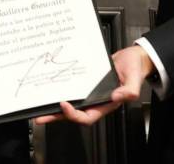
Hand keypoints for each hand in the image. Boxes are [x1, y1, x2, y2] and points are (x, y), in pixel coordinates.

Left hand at [34, 45, 153, 125]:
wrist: (133, 56)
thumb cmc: (135, 68)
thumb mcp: (134, 79)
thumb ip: (129, 90)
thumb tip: (116, 97)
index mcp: (106, 104)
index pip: (88, 117)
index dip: (75, 115)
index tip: (64, 105)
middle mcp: (96, 100)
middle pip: (73, 113)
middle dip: (56, 116)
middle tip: (40, 116)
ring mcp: (89, 92)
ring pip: (70, 102)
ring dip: (54, 105)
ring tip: (38, 106)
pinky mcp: (85, 82)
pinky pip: (72, 88)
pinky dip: (61, 89)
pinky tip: (51, 86)